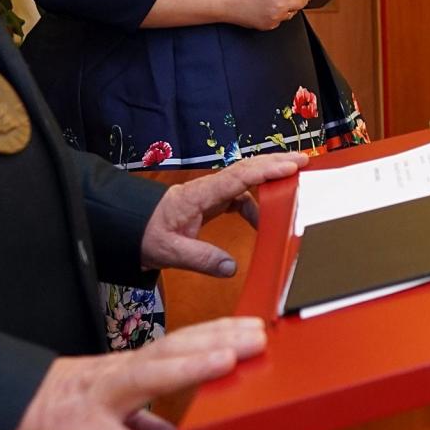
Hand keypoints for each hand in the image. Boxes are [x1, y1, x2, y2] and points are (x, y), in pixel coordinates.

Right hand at [4, 317, 266, 429]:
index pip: (178, 343)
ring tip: (226, 364)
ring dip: (186, 368)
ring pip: (144, 376)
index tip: (255, 326)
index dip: (216, 333)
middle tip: (257, 337)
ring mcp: (96, 401)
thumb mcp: (108, 412)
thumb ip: (144, 424)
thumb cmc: (58, 411)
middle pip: (169, 349)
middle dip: (215, 340)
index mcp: (127, 370)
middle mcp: (115, 375)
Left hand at [140, 153, 307, 274]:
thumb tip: (231, 267)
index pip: (238, 177)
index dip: (266, 171)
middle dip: (276, 163)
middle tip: (303, 161)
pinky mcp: (210, 202)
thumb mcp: (169, 251)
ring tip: (291, 191)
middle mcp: (207, 189)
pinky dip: (256, 203)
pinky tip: (262, 220)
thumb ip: (201, 258)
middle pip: (247, 168)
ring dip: (268, 181)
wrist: (125, 227)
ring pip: (245, 180)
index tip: (291, 167)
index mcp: (198, 195)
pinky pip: (240, 195)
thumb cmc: (143, 235)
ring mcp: (209, 194)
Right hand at [219, 0, 318, 28]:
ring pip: (292, 13)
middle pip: (302, 3)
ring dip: (291, 7)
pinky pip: (280, 20)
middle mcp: (281, 5)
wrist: (226, 2)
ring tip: (280, 1)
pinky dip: (279, 15)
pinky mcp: (269, 26)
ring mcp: (276, 17)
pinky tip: (269, 9)